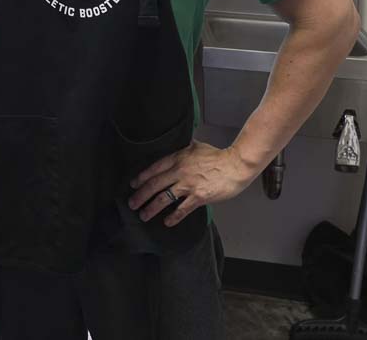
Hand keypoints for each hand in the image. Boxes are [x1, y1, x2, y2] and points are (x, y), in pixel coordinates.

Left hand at [127, 140, 255, 227]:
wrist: (234, 166)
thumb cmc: (216, 156)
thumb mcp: (195, 146)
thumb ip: (183, 148)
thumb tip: (176, 143)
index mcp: (178, 158)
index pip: (154, 168)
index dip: (142, 177)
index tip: (133, 184)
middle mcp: (179, 172)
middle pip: (155, 185)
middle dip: (141, 195)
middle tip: (132, 204)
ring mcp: (188, 185)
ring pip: (164, 198)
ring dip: (152, 208)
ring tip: (143, 215)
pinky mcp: (198, 197)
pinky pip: (182, 209)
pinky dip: (173, 217)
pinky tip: (167, 222)